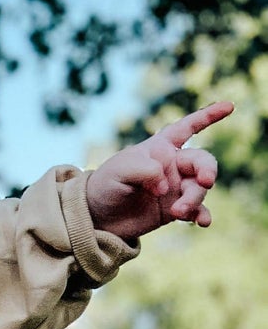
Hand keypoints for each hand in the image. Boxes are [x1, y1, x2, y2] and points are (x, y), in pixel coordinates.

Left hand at [85, 101, 233, 239]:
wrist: (98, 217)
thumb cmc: (107, 185)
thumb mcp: (120, 170)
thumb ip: (146, 170)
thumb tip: (167, 187)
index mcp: (161, 147)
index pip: (188, 127)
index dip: (208, 116)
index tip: (229, 106)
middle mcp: (173, 165)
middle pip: (202, 162)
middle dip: (208, 170)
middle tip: (205, 182)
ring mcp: (177, 188)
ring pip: (200, 189)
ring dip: (194, 199)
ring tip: (177, 212)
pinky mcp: (176, 209)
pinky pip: (197, 211)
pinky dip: (202, 215)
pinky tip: (203, 223)